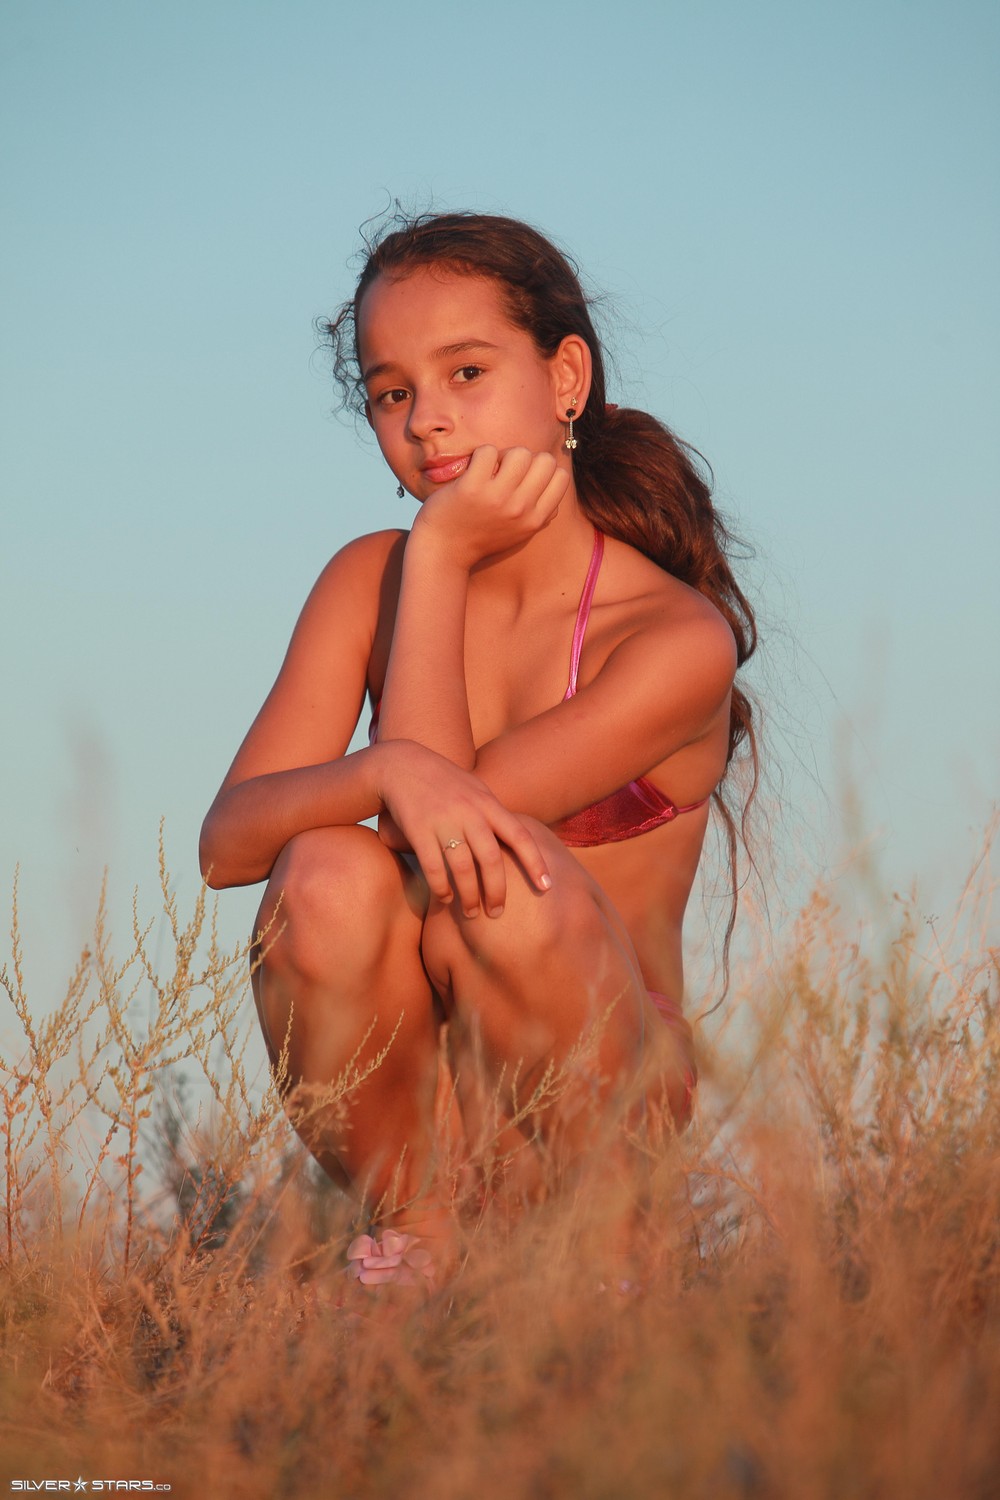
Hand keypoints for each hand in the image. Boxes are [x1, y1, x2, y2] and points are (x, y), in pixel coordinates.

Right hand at [372, 740, 551, 917]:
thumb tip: (517, 843)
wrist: (401, 765)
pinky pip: (433, 867)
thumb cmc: (444, 782)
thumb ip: (494, 815)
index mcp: (488, 803)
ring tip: (470, 913)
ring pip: (463, 869)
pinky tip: (444, 899)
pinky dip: (441, 888)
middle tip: (496, 913)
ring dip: (468, 897)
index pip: (520, 835)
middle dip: (497, 892)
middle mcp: (469, 812)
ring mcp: (444, 820)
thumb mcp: (475, 790)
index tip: (546, 886)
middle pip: (491, 860)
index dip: (535, 863)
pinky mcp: (418, 829)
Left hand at [414, 446, 569, 568]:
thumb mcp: (520, 532)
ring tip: (489, 470)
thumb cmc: (481, 537)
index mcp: (535, 519)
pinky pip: (488, 451)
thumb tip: (556, 481)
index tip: (523, 479)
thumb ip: (541, 511)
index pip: (561, 476)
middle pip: (544, 459)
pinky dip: (480, 455)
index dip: (542, 470)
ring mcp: (497, 498)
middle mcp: (520, 509)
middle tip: (506, 471)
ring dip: (503, 454)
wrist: (444, 552)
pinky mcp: (472, 488)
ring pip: (520, 452)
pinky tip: (472, 470)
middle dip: (526, 459)